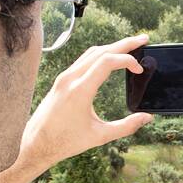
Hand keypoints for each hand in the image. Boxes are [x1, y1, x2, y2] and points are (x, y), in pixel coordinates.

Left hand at [15, 34, 153, 174]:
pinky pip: (83, 60)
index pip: (107, 61)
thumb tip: (147, 117)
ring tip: (130, 46)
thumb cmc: (65, 141)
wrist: (35, 143)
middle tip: (143, 39)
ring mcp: (65, 77)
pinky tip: (110, 58)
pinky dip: (100, 55)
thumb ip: (126, 127)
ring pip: (91, 53)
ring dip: (112, 47)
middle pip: (101, 51)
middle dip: (124, 44)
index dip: (127, 60)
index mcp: (80, 90)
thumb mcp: (100, 136)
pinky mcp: (62, 80)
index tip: (139, 70)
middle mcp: (70, 78)